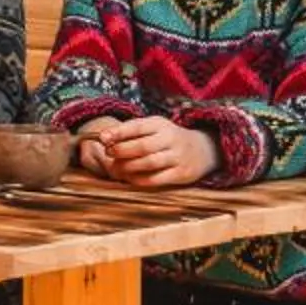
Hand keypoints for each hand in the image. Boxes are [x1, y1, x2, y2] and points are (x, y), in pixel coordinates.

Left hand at [87, 117, 219, 188]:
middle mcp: (171, 139)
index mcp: (161, 124)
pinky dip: (139, 180)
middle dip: (121, 151)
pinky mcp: (181, 174)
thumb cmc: (167, 139)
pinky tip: (130, 178)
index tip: (102, 138)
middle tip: (108, 153)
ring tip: (117, 168)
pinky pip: (156, 179)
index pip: (137, 126)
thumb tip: (103, 138)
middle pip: (141, 146)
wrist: (203, 150)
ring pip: (148, 163)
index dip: (118, 133)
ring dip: (128, 167)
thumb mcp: (153, 128)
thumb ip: (129, 132)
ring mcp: (178, 157)